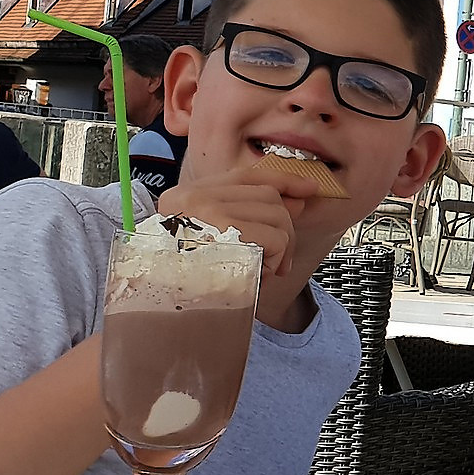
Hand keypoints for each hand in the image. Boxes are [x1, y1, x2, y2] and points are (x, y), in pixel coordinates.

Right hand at [156, 178, 295, 280]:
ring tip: (262, 269)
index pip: (247, 175)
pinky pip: (277, 239)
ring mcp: (210, 210)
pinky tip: (260, 273)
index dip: (283, 180)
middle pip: (269, 196)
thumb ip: (247, 216)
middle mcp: (196, 196)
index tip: (308, 189)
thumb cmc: (192, 279)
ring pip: (278, 217)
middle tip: (277, 260)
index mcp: (188, 195)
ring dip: (281, 249)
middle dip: (285, 229)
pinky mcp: (227, 231)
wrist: (165, 300)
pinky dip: (277, 260)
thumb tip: (298, 200)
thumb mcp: (214, 240)